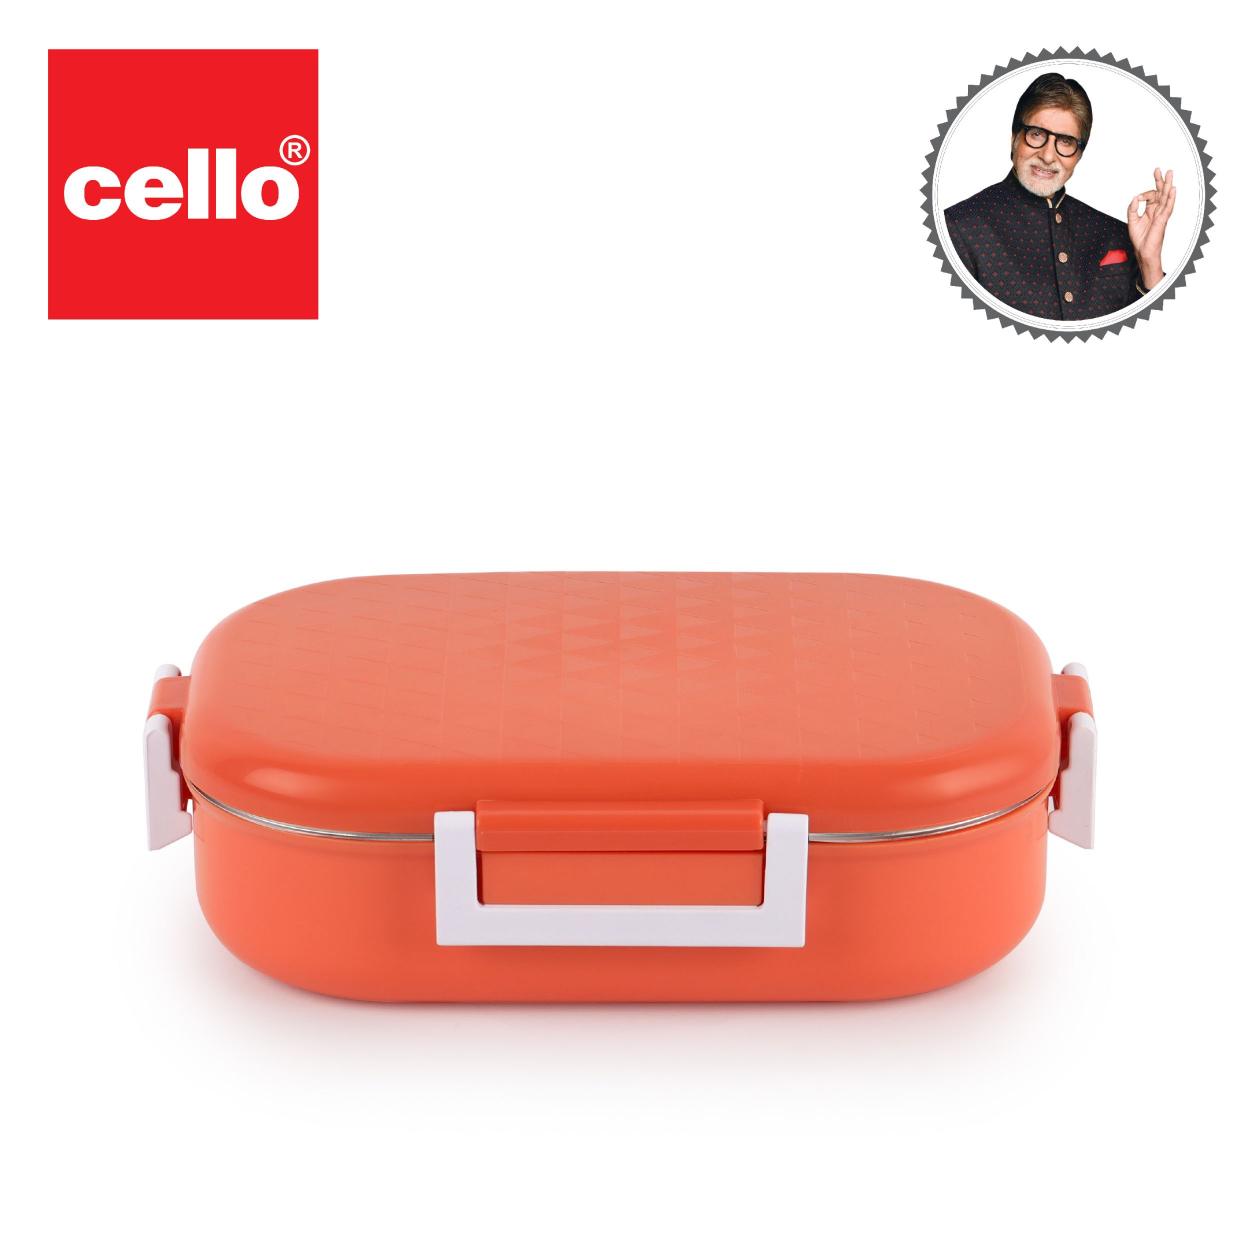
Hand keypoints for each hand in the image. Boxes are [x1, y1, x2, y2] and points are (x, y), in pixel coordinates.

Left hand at [1126, 168, 1174, 289]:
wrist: (1143, 251)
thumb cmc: (1140, 239)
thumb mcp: (1131, 221)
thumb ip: (1132, 209)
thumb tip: (1135, 198)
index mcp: (1150, 210)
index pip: (1151, 196)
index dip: (1144, 194)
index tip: (1138, 198)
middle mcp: (1157, 210)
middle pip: (1160, 192)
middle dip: (1160, 181)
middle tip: (1159, 169)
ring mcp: (1161, 214)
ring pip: (1166, 196)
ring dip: (1168, 184)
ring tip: (1170, 173)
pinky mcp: (1163, 220)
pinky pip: (1168, 207)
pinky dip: (1171, 198)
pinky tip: (1173, 189)